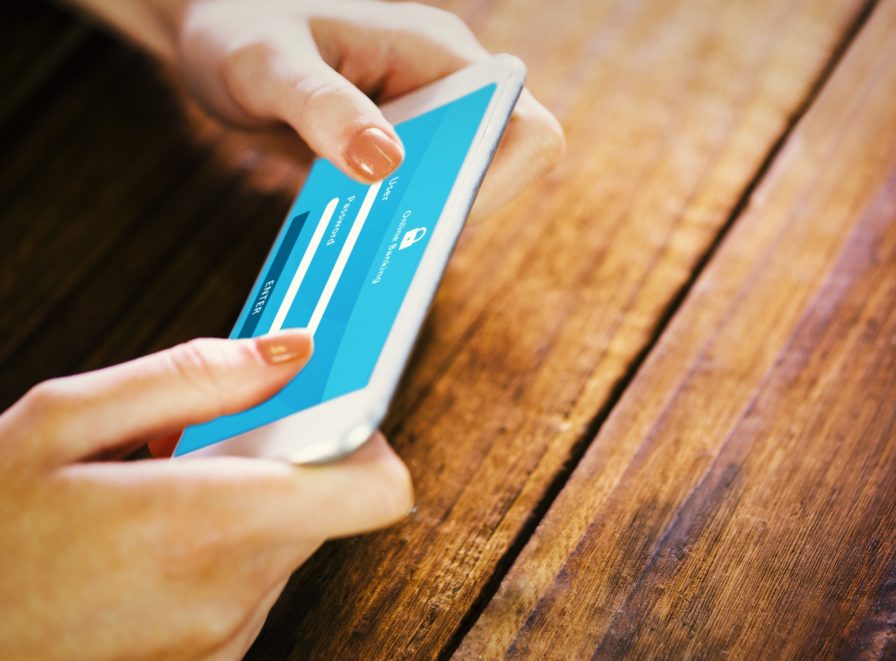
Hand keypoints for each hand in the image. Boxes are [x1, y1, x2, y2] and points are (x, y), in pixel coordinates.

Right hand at [0, 331, 411, 660]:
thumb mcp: (63, 422)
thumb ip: (193, 378)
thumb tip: (291, 353)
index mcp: (205, 524)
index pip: (373, 489)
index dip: (366, 439)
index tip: (336, 411)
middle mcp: (227, 597)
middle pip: (321, 509)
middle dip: (277, 468)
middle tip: (199, 450)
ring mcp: (215, 648)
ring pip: (283, 552)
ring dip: (242, 518)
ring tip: (155, 506)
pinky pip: (246, 600)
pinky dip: (217, 567)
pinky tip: (147, 555)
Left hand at [128, 0, 564, 213]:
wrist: (214, 32)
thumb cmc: (238, 29)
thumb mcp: (266, 64)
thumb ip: (322, 107)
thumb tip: (385, 164)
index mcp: (436, 52)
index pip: (523, 127)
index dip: (498, 181)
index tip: (435, 213)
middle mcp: (445, 87)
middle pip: (499, 169)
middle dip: (453, 211)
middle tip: (386, 235)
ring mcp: (426, 122)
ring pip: (460, 192)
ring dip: (422, 224)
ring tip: (360, 238)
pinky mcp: (399, 152)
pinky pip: (420, 200)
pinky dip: (393, 225)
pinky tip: (348, 236)